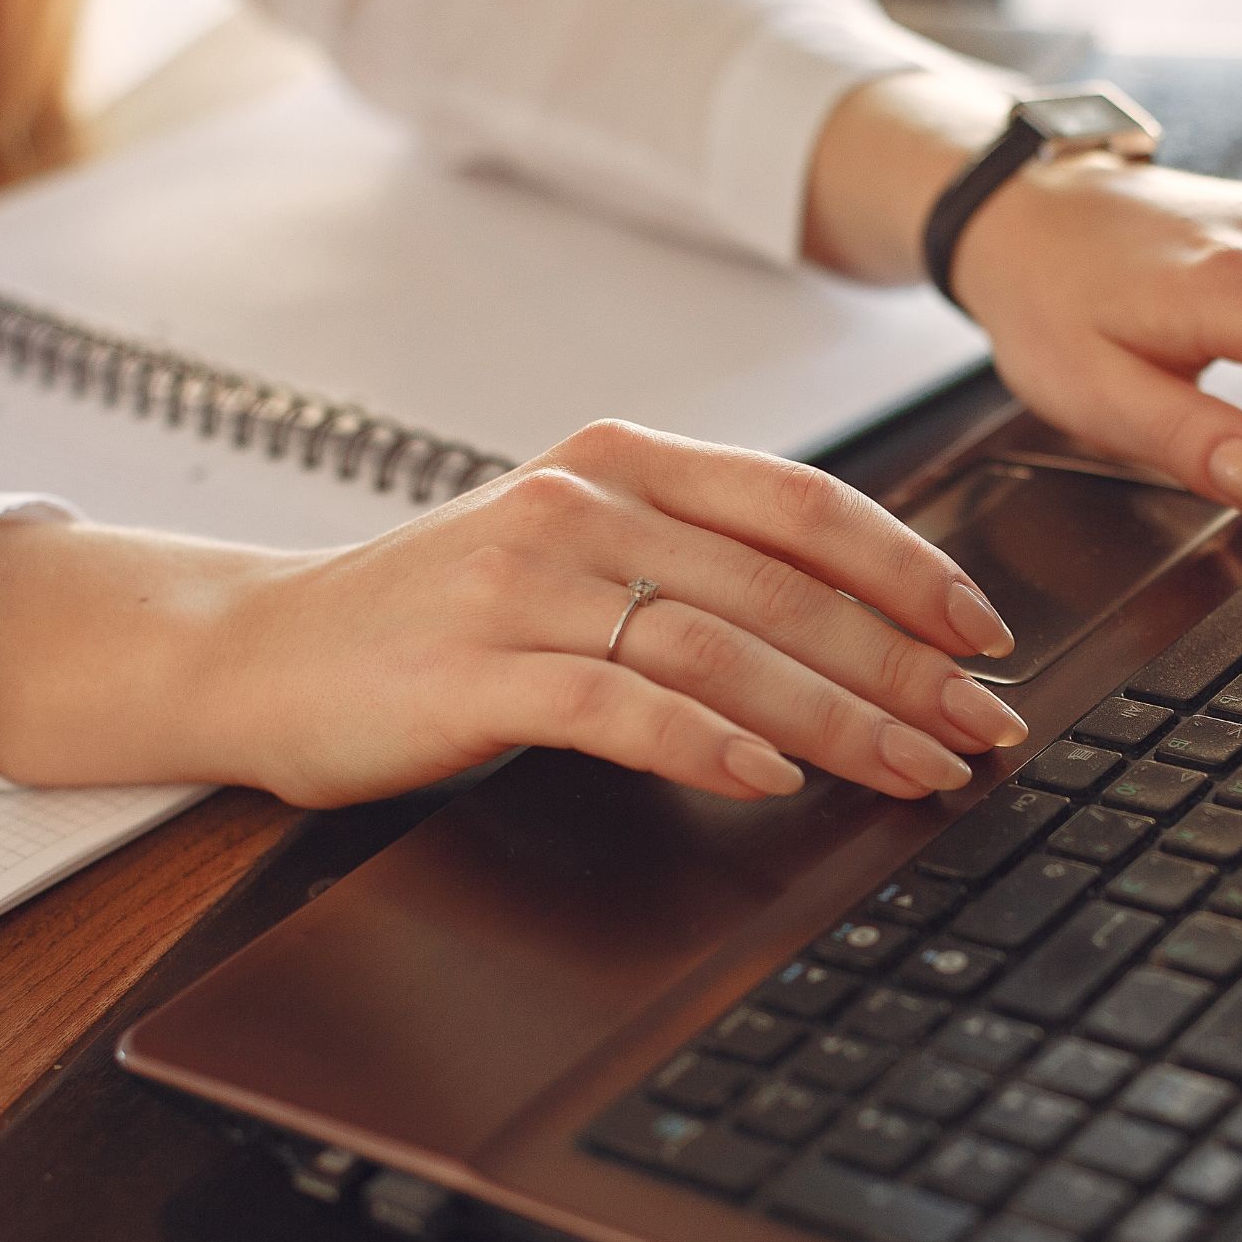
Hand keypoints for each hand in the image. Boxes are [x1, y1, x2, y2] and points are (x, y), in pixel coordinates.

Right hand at [204, 421, 1027, 806]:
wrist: (255, 652)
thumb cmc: (430, 618)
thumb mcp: (567, 554)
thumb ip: (686, 564)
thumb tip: (850, 630)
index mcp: (617, 462)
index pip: (800, 503)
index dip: (909, 568)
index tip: (986, 634)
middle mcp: (580, 504)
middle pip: (783, 585)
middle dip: (904, 665)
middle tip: (983, 727)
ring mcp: (526, 583)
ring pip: (723, 645)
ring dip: (838, 716)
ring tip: (915, 769)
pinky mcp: (478, 669)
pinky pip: (619, 705)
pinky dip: (706, 742)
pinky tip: (769, 779)